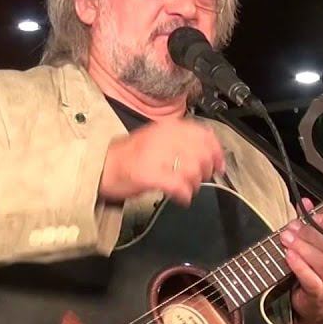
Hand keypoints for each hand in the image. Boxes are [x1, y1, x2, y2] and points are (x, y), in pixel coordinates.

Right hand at [99, 119, 225, 205]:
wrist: (103, 166)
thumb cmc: (131, 156)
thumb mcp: (159, 138)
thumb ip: (183, 140)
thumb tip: (210, 150)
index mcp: (168, 127)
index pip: (204, 135)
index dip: (216, 151)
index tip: (220, 164)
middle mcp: (164, 137)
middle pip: (202, 154)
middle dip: (207, 170)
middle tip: (202, 179)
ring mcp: (155, 155)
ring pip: (193, 170)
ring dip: (195, 183)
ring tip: (188, 188)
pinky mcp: (149, 174)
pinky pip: (178, 185)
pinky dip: (184, 194)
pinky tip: (181, 197)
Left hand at [280, 198, 322, 322]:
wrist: (317, 302)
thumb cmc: (318, 268)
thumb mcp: (318, 243)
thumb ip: (312, 222)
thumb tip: (305, 202)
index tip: (313, 215)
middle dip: (311, 234)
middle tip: (292, 227)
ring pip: (322, 262)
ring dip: (302, 248)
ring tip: (287, 239)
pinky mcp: (319, 294)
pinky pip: (311, 279)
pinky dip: (299, 266)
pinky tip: (289, 256)